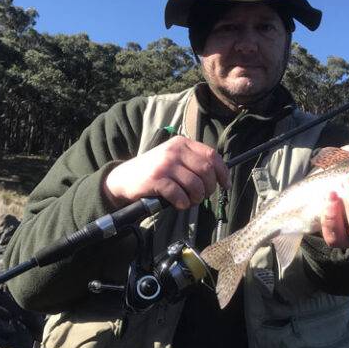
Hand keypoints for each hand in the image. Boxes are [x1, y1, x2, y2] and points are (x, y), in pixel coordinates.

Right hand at [104, 136, 229, 208]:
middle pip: (206, 170)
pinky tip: (178, 204)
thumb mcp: (173, 158)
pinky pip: (179, 194)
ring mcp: (165, 164)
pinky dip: (183, 203)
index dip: (222, 172)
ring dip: (196, 198)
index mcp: (182, 143)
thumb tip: (219, 175)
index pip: (211, 155)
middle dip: (209, 188)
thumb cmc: (154, 171)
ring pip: (195, 184)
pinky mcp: (156, 179)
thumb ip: (193, 162)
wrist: (124, 178)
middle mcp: (175, 151)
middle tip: (202, 196)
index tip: (225, 184)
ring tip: (190, 201)